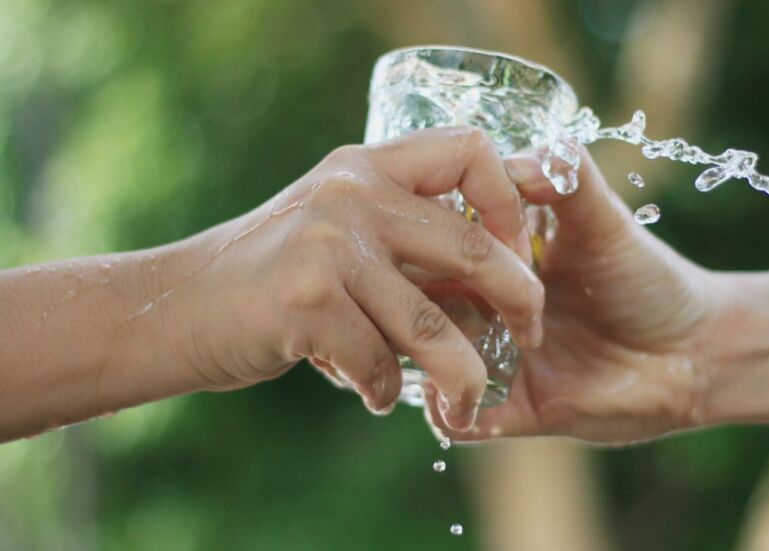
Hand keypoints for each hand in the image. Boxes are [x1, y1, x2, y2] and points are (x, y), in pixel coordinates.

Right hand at [155, 128, 543, 430]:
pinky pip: (379, 364)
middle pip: (473, 249)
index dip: (510, 200)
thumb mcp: (333, 224)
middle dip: (518, 299)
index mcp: (366, 167)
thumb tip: (492, 277)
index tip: (519, 248)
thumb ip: (399, 231)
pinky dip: (384, 391)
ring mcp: (326, 248)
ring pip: (432, 328)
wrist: (175, 307)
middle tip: (529, 333)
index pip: (470, 149)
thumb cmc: (268, 272)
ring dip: (461, 376)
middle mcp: (351, 197)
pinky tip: (373, 395)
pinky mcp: (303, 304)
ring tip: (465, 402)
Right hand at [425, 147, 719, 444]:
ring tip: (424, 355)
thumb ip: (568, 177)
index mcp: (500, 255)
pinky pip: (466, 420)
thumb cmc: (649, 277)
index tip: (422, 237)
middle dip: (411, 305)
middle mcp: (488, 306)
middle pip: (425, 305)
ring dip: (423, 363)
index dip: (425, 240)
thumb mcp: (606, 219)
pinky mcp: (516, 408)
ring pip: (436, 364)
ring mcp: (498, 359)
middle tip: (407, 302)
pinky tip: (454, 404)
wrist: (696, 352)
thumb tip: (514, 164)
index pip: (440, 244)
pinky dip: (452, 416)